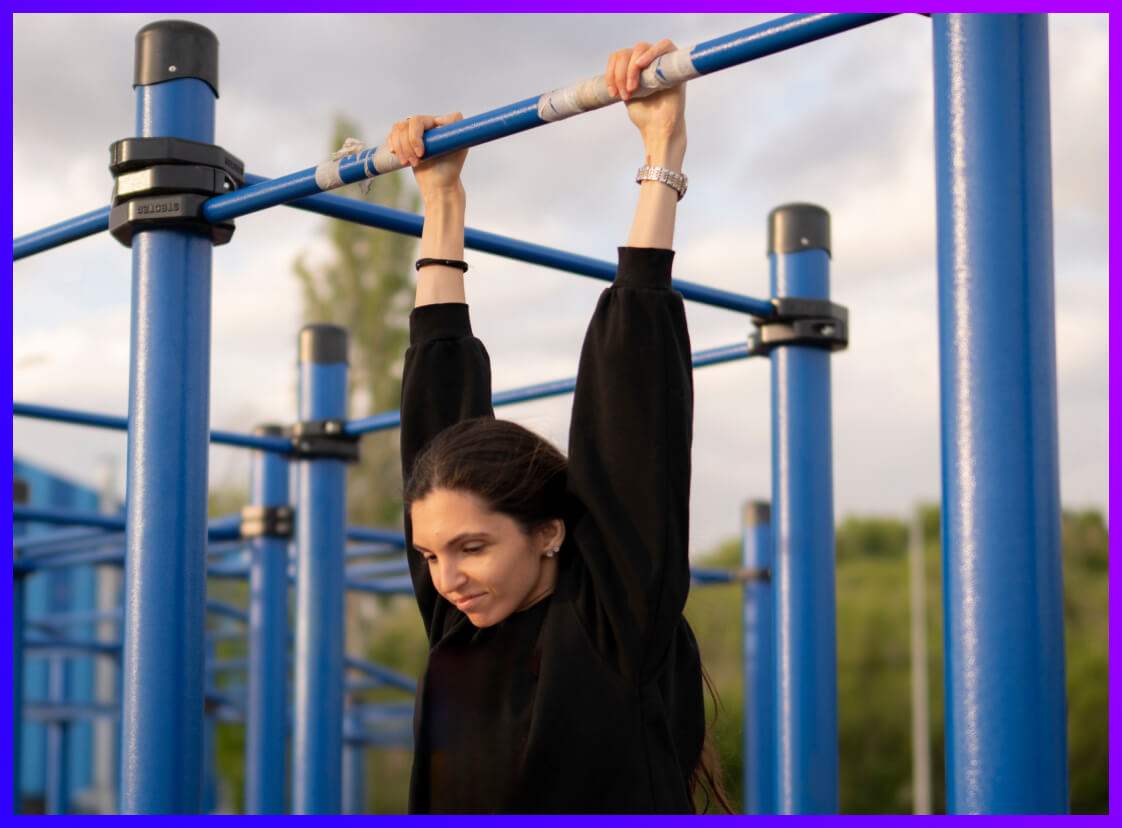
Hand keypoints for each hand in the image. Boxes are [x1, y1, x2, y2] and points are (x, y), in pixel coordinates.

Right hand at [385, 112, 467, 201]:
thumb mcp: (459, 148)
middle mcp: (425, 125)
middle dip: (407, 146)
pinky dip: (393, 145)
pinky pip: (392, 135)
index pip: (417, 121)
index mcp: (437, 123)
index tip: (421, 154)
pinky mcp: (405, 140)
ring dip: (401, 149)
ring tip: (409, 164)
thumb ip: (456, 129)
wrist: (440, 183)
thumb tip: (440, 119)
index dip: (415, 137)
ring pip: (397, 130)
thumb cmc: (451, 167)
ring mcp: (414, 132)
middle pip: (405, 126)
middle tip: (415, 163)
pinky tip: (395, 154)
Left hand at [605, 40, 686, 158]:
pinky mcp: (674, 62)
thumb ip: (619, 79)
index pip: (618, 56)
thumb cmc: (644, 115)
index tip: (612, 93)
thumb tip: (612, 68)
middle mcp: (647, 61)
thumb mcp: (625, 94)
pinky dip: (650, 52)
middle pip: (626, 52)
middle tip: (625, 94)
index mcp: (634, 68)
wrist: (660, 128)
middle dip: (621, 74)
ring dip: (632, 68)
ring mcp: (661, 59)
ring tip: (632, 89)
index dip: (611, 71)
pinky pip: (664, 45)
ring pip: (640, 47)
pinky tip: (641, 65)